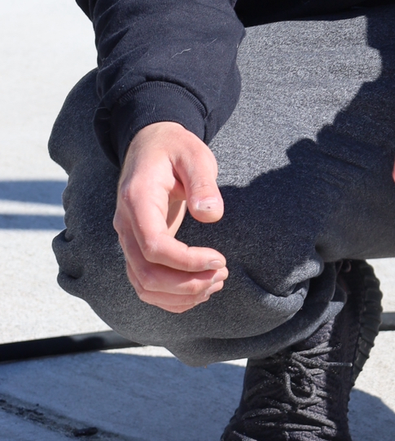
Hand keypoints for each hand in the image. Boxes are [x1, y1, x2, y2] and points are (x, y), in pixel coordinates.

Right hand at [114, 122, 226, 312]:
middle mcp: (125, 224)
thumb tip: (212, 214)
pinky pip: (145, 283)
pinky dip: (171, 296)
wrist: (150, 144)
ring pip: (143, 285)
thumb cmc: (174, 148)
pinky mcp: (136, 247)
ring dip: (181, 294)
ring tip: (216, 282)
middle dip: (187, 284)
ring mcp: (127, 238)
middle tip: (222, 275)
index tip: (220, 260)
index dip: (187, 261)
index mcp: (137, 200)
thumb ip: (202, 182)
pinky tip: (200, 289)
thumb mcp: (194, 154)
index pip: (154, 246)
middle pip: (146, 274)